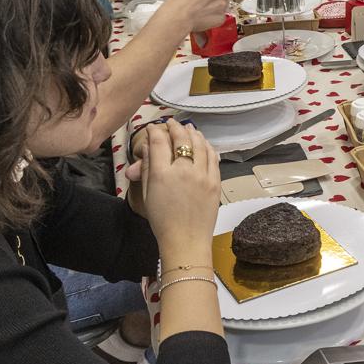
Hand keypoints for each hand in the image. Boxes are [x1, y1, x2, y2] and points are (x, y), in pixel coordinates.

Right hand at [137, 120, 219, 257]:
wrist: (186, 240)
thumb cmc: (163, 220)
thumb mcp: (148, 193)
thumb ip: (148, 167)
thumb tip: (148, 147)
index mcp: (162, 174)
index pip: (159, 142)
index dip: (155, 131)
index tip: (153, 128)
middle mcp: (184, 170)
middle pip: (181, 138)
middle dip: (174, 127)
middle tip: (170, 123)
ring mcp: (203, 175)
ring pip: (200, 143)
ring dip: (193, 133)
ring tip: (188, 129)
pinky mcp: (215, 181)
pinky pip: (213, 156)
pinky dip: (207, 146)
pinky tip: (203, 143)